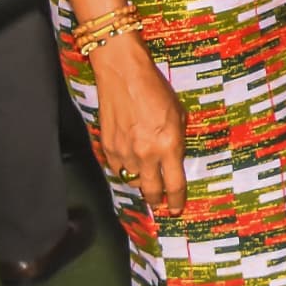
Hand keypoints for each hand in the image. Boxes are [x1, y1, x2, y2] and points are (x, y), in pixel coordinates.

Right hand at [90, 35, 186, 215]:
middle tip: (160, 203)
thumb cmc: (156, 90)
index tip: (177, 208)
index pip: (175, 183)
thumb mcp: (179, 114)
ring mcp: (124, 153)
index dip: (177, 199)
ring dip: (141, 181)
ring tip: (147, 178)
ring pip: (133, 180)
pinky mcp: (107, 148)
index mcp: (169, 146)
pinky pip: (117, 168)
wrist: (124, 76)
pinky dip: (125, 168)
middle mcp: (146, 154)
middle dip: (157, 200)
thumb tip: (174, 158)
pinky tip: (130, 163)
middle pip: (151, 190)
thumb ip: (177, 139)